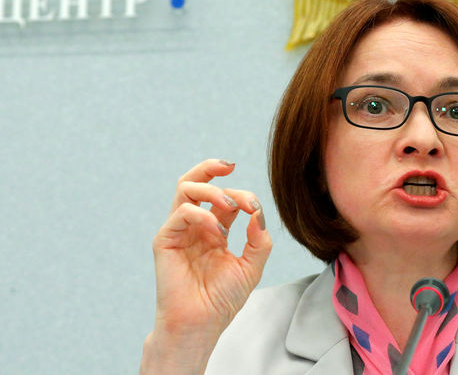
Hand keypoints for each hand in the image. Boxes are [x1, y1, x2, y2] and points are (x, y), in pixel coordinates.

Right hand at [141, 159, 271, 372]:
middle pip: (195, 182)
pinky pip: (182, 212)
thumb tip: (258, 213)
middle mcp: (195, 226)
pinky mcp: (166, 240)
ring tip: (231, 204)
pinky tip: (219, 233)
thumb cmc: (223, 299)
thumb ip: (259, 239)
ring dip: (211, 189)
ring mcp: (179, 231)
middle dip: (212, 168)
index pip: (225, 198)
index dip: (244, 196)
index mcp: (214, 230)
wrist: (202, 324)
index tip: (256, 208)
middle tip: (230, 166)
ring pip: (185, 188)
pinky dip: (204, 215)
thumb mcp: (252, 266)